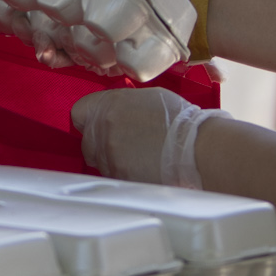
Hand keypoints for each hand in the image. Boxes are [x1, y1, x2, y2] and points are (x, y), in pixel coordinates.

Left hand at [72, 87, 230, 186]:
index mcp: (109, 105)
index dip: (89, 119)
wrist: (197, 149)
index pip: (79, 112)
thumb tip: (116, 112)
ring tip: (140, 156)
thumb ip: (123, 105)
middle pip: (86, 141)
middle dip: (100, 144)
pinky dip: (123, 174)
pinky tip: (143, 168)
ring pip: (100, 161)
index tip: (98, 124)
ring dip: (113, 161)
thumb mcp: (148, 98)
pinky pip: (112, 176)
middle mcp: (103, 129)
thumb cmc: (181, 123)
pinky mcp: (118, 176)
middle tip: (124, 144)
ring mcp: (109, 155)